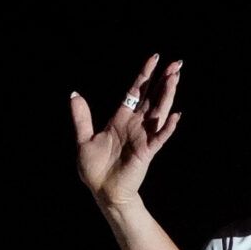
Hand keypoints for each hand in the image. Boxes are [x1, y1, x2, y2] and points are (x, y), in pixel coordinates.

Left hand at [71, 54, 181, 209]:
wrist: (102, 191)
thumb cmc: (94, 168)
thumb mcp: (84, 139)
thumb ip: (81, 117)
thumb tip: (74, 94)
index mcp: (121, 119)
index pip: (136, 92)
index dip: (145, 75)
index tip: (154, 58)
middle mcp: (135, 125)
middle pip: (152, 97)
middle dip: (164, 80)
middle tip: (176, 63)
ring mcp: (143, 137)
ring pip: (159, 111)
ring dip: (168, 95)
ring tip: (176, 78)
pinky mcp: (147, 152)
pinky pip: (160, 137)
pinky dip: (167, 127)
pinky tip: (175, 116)